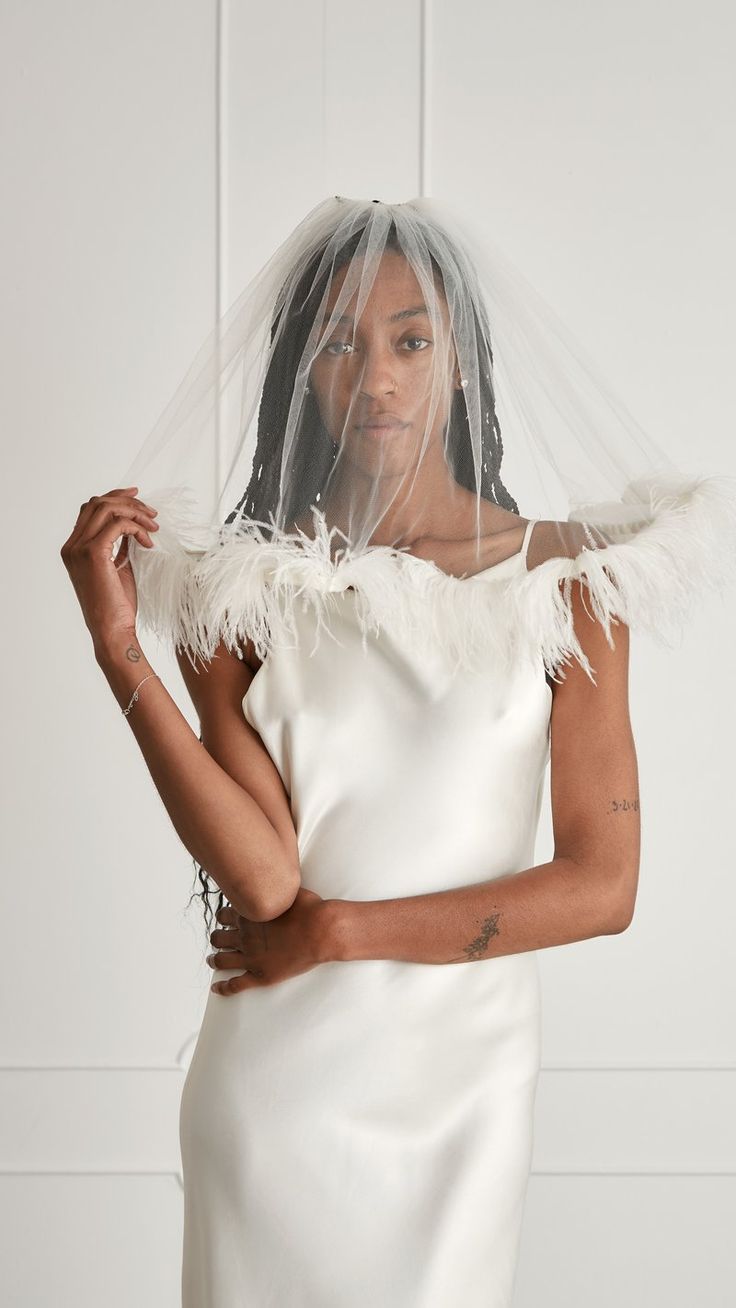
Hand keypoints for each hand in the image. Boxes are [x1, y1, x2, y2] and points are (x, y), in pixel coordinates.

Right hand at [60, 485, 159, 648]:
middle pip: (97, 504)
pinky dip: (137, 528)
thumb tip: (133, 527)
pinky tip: (149, 542)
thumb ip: (119, 546)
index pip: (90, 510)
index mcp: (73, 549)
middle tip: (151, 512)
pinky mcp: (94, 553)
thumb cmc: (117, 606)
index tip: (137, 496)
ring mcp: (79, 549)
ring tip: (153, 526)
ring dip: (135, 512)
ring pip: (106, 509)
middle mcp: (72, 546)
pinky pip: (118, 525)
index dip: (114, 498)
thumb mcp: (118, 568)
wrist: (112, 630)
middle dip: (127, 502)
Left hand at [207, 887, 331, 994]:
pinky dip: (222, 987)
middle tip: (219, 939)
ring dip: (215, 960)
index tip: (225, 918)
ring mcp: (251, 957)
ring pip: (222, 960)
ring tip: (213, 960)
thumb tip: (278, 876)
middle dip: (217, 937)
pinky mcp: (261, 975)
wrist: (322, 930)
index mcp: (249, 915)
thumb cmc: (311, 909)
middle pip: (219, 937)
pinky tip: (216, 988)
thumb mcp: (289, 889)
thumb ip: (277, 887)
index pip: (224, 914)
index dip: (223, 916)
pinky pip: (235, 985)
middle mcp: (245, 936)